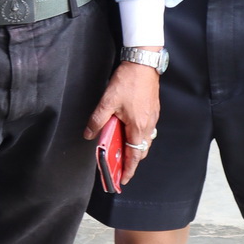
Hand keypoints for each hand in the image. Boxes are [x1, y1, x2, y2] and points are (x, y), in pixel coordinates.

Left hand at [84, 61, 160, 184]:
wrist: (143, 63)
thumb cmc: (127, 81)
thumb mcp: (107, 101)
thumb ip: (97, 120)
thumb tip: (89, 134)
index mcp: (137, 127)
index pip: (134, 156)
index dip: (128, 170)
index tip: (123, 180)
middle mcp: (148, 125)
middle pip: (141, 151)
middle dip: (131, 161)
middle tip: (120, 168)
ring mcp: (153, 118)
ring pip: (145, 140)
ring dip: (135, 149)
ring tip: (122, 151)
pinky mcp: (153, 110)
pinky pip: (147, 130)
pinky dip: (139, 137)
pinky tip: (129, 131)